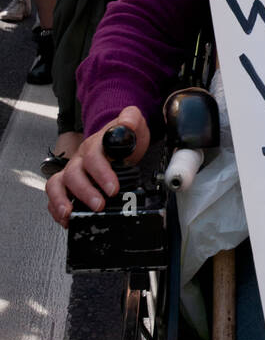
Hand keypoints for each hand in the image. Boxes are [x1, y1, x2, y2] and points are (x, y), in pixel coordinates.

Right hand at [46, 107, 149, 227]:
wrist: (118, 140)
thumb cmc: (123, 137)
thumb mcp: (133, 124)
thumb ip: (131, 119)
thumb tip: (127, 123)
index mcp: (95, 145)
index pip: (93, 156)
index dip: (101, 173)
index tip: (113, 188)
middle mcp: (80, 159)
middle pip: (73, 174)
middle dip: (85, 192)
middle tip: (99, 205)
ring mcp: (72, 172)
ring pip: (57, 184)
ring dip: (62, 200)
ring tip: (70, 215)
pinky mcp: (68, 185)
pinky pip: (55, 195)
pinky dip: (56, 208)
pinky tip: (66, 219)